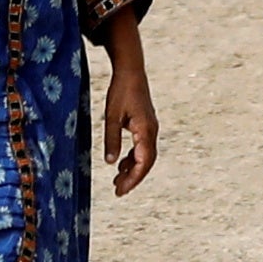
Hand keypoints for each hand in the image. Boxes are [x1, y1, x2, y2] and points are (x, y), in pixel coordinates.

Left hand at [101, 41, 160, 193]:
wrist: (131, 71)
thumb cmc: (121, 91)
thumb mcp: (112, 116)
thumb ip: (112, 140)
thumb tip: (111, 163)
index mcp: (145, 130)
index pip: (143, 162)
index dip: (133, 178)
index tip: (121, 190)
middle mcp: (151, 131)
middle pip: (146, 162)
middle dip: (133, 178)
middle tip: (118, 191)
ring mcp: (150, 128)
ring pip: (144, 156)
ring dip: (132, 169)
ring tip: (117, 180)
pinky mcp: (146, 125)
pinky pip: (142, 147)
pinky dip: (132, 158)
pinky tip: (121, 163)